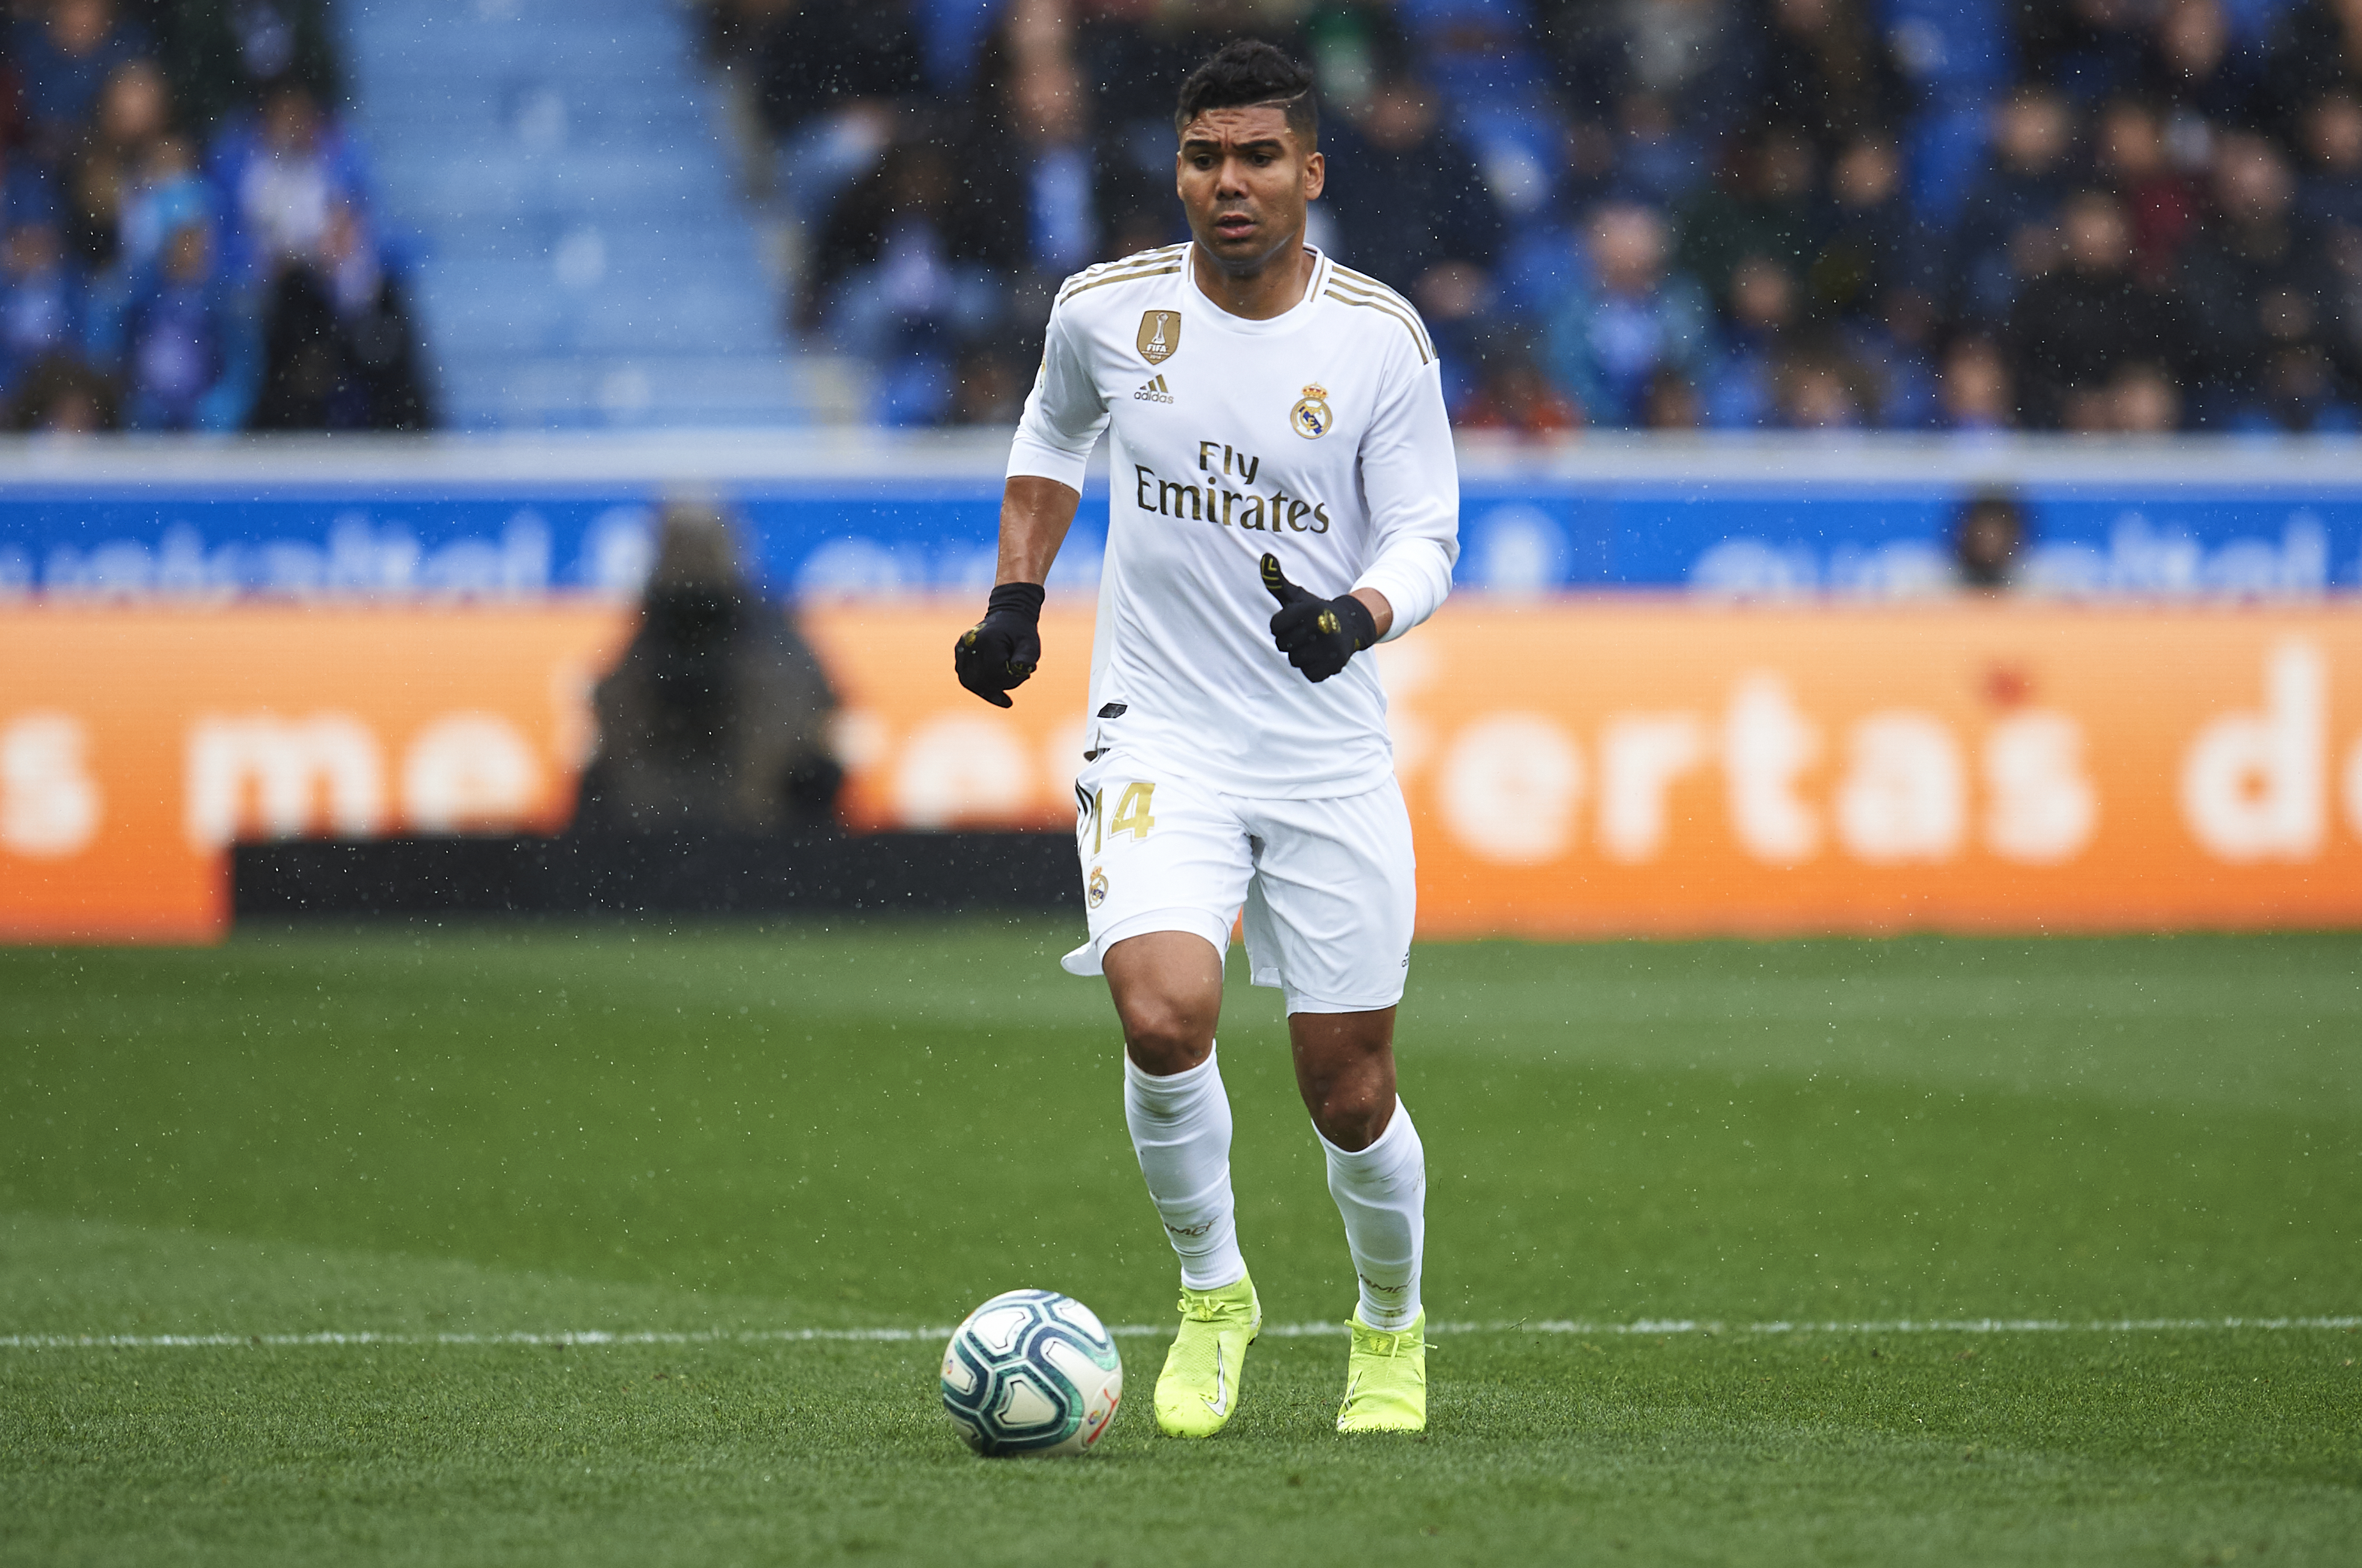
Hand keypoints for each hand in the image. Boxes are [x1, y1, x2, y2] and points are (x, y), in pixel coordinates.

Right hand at [954, 582, 1045, 707]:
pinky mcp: (960, 652)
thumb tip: (1021, 670)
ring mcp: (961, 648)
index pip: (995, 675)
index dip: (1010, 681)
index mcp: (988, 640)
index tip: (1025, 675)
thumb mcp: (1030, 643)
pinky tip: (994, 686)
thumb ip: (1027, 657)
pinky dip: (980, 685)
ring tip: (1005, 685)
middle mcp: (970, 644)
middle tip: (1017, 678)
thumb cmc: (1021, 632)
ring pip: (971, 682)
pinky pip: (966, 678)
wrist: (1009, 615)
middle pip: (980, 681)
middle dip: (1000, 686)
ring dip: (988, 689)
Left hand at [1260, 553, 1375, 682]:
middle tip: (1305, 633)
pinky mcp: (1335, 665)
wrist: (1351, 625)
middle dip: (1290, 640)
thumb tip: (1265, 557)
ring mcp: (1329, 648)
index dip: (1281, 625)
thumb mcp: (1297, 596)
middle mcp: (1321, 627)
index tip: (1295, 620)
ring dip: (1301, 655)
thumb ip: (1277, 581)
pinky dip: (1313, 668)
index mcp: (1309, 610)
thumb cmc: (1315, 611)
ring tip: (1314, 644)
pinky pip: (1309, 674)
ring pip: (1294, 660)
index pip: (1274, 627)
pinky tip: (1321, 656)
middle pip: (1282, 645)